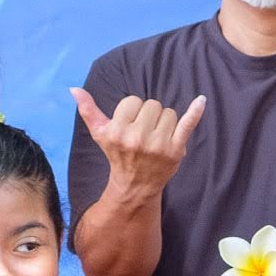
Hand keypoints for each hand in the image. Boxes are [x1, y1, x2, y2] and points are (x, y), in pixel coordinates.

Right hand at [73, 87, 203, 195]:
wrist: (135, 185)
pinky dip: (195, 112)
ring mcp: (158, 145)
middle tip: (144, 133)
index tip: (130, 126)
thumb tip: (74, 89)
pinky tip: (201, 100)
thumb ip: (88, 110)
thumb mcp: (100, 134)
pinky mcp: (176, 150)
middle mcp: (137, 138)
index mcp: (117, 131)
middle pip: (152, 105)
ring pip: (168, 112)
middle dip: (149, 115)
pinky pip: (187, 124)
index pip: (133, 101)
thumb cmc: (118, 155)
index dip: (132, 111)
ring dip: (164, 122)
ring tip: (156, 137)